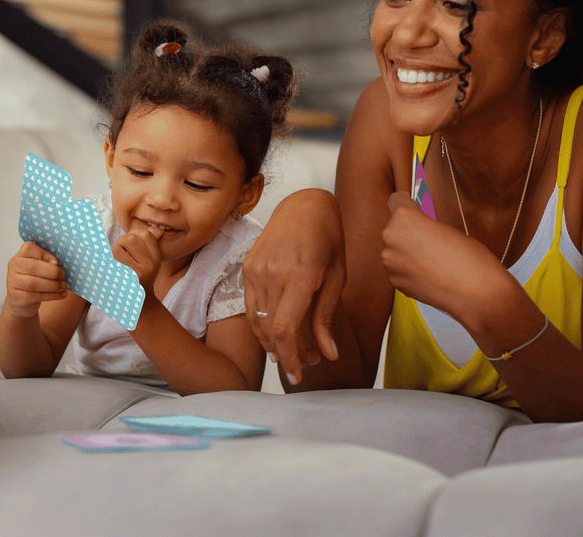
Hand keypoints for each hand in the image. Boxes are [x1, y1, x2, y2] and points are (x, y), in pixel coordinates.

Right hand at [5, 241, 66, 317]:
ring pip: (34, 283)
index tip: (56, 262)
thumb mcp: (39, 268)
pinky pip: (36, 296)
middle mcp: (13, 267)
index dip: (44, 254)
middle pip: (33, 267)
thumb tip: (55, 263)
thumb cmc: (34, 280)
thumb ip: (46, 262)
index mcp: (19, 256)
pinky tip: (61, 294)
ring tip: (63, 286)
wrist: (21, 300)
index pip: (28, 248)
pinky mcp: (16, 297)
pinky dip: (52, 295)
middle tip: (62, 275)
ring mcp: (13, 282)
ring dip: (53, 285)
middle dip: (52, 271)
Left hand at [112, 227, 163, 293]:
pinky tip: (111, 271)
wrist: (139, 306)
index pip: (145, 234)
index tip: (129, 244)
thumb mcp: (149, 262)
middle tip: (121, 252)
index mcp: (156, 258)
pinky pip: (109, 264)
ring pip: (116, 250)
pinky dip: (107, 264)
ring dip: (112, 254)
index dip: (133, 234)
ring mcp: (137, 274)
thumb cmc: (140, 278)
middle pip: (130, 239)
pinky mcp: (123, 281)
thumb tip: (156, 229)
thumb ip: (149, 244)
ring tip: (116, 263)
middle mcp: (150, 265)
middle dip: (121, 242)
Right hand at [243, 189, 343, 383]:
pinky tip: (275, 334)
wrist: (304, 206)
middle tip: (304, 366)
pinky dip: (261, 325)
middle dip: (287, 354)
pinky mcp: (246, 267)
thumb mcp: (336, 279)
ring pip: (257, 321)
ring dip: (273, 343)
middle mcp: (272, 273)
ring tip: (291, 353)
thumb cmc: (327, 240)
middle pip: (270, 330)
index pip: (285, 329)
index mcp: (299, 276)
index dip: (291, 358)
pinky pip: (251, 305)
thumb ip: (325, 318)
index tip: (300, 375)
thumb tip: (327, 354)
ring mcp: (255, 269)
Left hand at [381, 192, 508, 319]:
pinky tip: (429, 274)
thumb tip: (417, 227)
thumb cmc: (470, 258)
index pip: (396, 201)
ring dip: (407, 252)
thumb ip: (425, 224)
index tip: (413, 207)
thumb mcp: (446, 228)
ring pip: (395, 249)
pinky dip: (409, 270)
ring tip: (432, 261)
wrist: (476, 293)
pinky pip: (398, 268)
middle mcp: (390, 238)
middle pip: (395, 228)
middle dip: (408, 232)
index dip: (407, 204)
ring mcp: (390, 261)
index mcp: (404, 218)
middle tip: (430, 241)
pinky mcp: (394, 281)